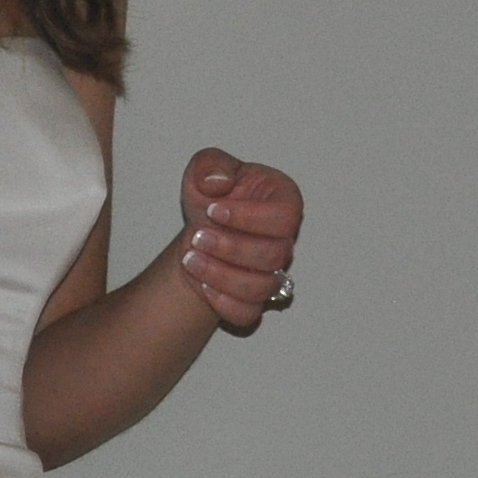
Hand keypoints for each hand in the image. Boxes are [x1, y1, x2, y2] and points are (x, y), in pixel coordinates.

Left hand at [172, 148, 302, 332]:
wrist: (200, 232)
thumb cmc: (212, 198)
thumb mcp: (205, 168)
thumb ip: (212, 165)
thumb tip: (219, 183)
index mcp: (283, 202)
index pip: (285, 216)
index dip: (249, 217)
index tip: (214, 210)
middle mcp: (283, 240)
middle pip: (274, 255)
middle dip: (230, 247)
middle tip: (198, 236)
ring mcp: (272, 273)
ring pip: (262, 287)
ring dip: (221, 275)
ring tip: (191, 258)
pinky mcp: (254, 300)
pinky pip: (248, 313)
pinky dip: (223, 303)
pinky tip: (201, 284)